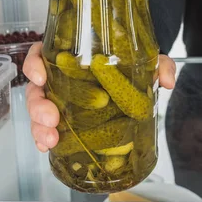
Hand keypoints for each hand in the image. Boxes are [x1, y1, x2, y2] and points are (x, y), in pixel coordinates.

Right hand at [22, 42, 176, 152]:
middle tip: (51, 118)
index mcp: (71, 55)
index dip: (35, 64)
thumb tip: (166, 80)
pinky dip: (45, 138)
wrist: (136, 80)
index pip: (41, 53)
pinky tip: (49, 148)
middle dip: (38, 105)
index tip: (40, 76)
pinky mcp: (67, 120)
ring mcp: (61, 99)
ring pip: (39, 110)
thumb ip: (159, 63)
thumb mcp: (147, 59)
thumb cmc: (132, 64)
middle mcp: (60, 77)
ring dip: (39, 126)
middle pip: (37, 87)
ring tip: (51, 140)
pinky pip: (48, 127)